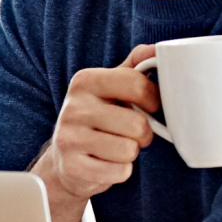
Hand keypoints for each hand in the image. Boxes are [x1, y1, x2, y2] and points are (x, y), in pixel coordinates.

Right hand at [31, 44, 158, 221]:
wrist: (65, 159)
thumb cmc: (98, 118)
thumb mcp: (112, 87)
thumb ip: (135, 66)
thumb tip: (156, 49)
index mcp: (85, 81)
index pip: (137, 84)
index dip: (154, 100)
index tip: (149, 106)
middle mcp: (73, 107)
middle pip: (138, 124)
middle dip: (143, 134)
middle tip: (129, 133)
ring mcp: (69, 138)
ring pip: (130, 150)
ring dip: (130, 153)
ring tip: (115, 147)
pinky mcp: (72, 168)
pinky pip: (120, 172)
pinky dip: (120, 171)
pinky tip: (104, 163)